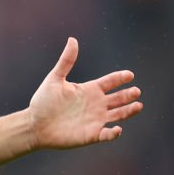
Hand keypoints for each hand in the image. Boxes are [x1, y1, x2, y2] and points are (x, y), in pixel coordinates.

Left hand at [27, 37, 142, 149]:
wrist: (35, 125)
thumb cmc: (43, 102)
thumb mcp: (54, 79)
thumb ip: (66, 61)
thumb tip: (72, 39)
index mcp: (89, 90)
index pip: (110, 82)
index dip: (120, 78)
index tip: (129, 75)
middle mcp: (96, 104)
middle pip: (118, 98)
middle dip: (128, 95)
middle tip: (136, 91)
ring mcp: (95, 120)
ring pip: (119, 114)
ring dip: (129, 111)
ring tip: (138, 105)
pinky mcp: (92, 135)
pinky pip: (107, 134)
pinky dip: (114, 133)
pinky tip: (118, 129)